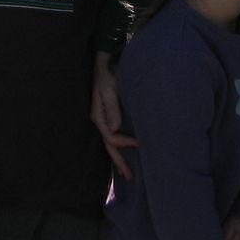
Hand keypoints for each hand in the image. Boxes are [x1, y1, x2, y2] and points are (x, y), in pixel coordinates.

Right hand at [91, 51, 136, 178]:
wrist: (106, 62)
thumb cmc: (108, 74)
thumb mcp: (109, 89)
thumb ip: (112, 108)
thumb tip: (115, 129)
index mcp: (99, 116)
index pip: (112, 138)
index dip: (125, 144)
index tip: (141, 145)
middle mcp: (101, 121)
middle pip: (109, 146)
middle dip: (119, 162)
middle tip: (130, 177)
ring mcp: (105, 119)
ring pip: (112, 143)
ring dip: (120, 157)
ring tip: (129, 172)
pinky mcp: (110, 116)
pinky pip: (115, 136)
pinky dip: (121, 146)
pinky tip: (128, 153)